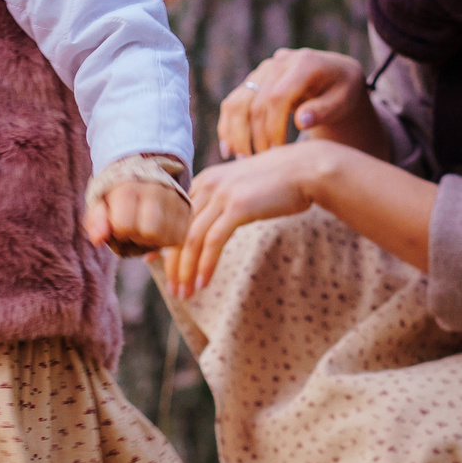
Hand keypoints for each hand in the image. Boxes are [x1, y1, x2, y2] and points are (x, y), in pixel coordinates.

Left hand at [85, 177, 190, 256]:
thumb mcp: (99, 202)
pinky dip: (168, 239)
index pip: (124, 225)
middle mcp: (155, 190)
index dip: (119, 231)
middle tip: (134, 228)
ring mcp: (174, 198)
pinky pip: (180, 237)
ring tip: (146, 228)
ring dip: (154, 240)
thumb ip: (95, 221)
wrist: (142, 171)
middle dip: (139, 236)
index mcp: (129, 188)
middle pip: (151, 232)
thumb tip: (98, 240)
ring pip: (168, 237)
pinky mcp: (187, 206)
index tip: (119, 222)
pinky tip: (160, 230)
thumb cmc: (117, 194)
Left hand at [160, 143, 332, 296]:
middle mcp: (207, 185)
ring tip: (186, 293)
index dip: (162, 241)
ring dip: (186, 270)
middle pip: (178, 230)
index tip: (154, 263)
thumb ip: (222, 200)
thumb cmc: (279, 182)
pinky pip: (213, 241)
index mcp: (204, 180)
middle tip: (172, 288)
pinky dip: (206, 265)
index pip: (173, 216)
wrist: (306, 169)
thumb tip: (212, 223)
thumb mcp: (242, 187)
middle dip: (172, 263)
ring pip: (191, 239)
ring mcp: (221, 195)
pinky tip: (204, 282)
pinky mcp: (238, 207)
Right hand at [218, 48, 380, 158]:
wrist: (335, 72)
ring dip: (236, 134)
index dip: (273, 127)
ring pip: (236, 102)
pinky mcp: (253, 81)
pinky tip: (229, 150)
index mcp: (302, 63)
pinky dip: (228, 127)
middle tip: (261, 163)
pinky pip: (232, 103)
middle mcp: (278, 63)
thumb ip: (325, 110)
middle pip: (254, 103)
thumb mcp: (344, 99)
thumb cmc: (342, 89)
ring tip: (242, 160)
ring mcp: (262, 71)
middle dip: (255, 137)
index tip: (278, 152)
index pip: (277, 97)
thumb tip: (302, 122)